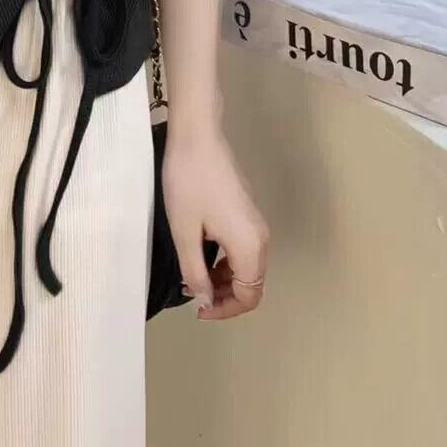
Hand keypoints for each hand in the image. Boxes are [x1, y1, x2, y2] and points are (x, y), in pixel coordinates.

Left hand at [162, 121, 268, 319]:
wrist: (198, 137)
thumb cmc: (189, 183)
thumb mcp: (185, 233)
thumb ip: (196, 272)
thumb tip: (206, 300)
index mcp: (250, 247)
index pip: (250, 296)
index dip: (225, 310)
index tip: (198, 309)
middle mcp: (260, 238)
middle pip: (251, 283)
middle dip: (223, 295)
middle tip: (191, 293)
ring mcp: (256, 222)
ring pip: (246, 266)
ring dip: (222, 277)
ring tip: (191, 275)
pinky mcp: (247, 210)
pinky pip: (242, 248)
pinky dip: (224, 259)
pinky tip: (200, 253)